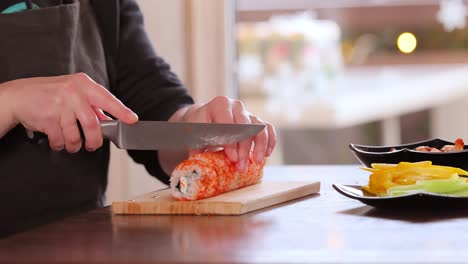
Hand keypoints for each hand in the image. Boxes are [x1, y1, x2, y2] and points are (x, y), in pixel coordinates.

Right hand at [0, 73, 137, 151]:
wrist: (18, 96)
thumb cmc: (50, 94)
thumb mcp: (73, 92)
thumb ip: (91, 105)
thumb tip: (109, 120)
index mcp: (84, 84)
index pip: (107, 99)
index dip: (122, 111)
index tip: (132, 120)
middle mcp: (74, 93)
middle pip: (93, 125)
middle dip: (94, 141)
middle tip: (92, 145)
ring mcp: (60, 105)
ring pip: (76, 136)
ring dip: (74, 145)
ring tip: (70, 143)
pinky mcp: (48, 118)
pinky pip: (60, 140)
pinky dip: (60, 144)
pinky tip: (57, 139)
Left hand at [169, 96, 275, 171]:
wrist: (203, 117)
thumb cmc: (198, 127)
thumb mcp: (194, 134)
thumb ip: (198, 146)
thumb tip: (201, 162)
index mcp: (219, 105)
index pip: (229, 123)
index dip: (231, 141)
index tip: (232, 157)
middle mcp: (236, 106)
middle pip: (245, 126)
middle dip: (244, 147)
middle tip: (241, 165)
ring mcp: (247, 113)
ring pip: (260, 127)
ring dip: (260, 146)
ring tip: (256, 161)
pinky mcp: (255, 122)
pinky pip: (268, 129)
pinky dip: (270, 141)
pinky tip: (267, 154)